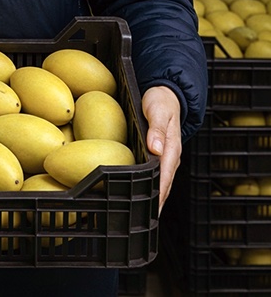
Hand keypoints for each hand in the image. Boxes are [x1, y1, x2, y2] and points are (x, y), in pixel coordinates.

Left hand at [141, 85, 181, 211]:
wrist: (167, 93)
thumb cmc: (161, 101)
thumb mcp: (158, 110)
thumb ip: (157, 128)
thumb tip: (155, 148)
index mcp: (171, 148)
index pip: (164, 177)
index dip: (159, 195)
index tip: (152, 212)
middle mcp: (170, 156)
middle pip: (164, 185)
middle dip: (156, 203)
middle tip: (143, 222)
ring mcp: (166, 157)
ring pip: (161, 182)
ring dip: (154, 198)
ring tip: (143, 215)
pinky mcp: (160, 154)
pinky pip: (157, 174)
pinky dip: (151, 186)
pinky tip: (143, 194)